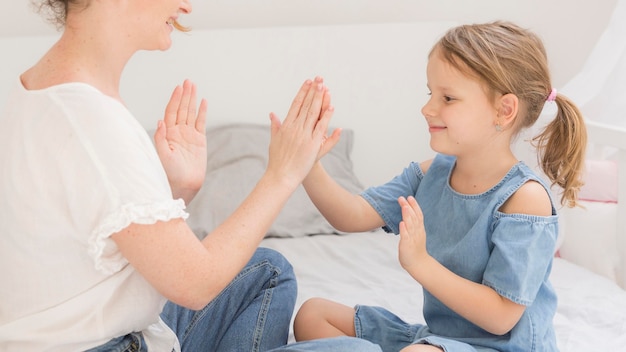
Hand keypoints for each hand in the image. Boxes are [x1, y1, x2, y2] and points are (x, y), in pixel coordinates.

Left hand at [154, 79, 207, 202]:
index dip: (175, 99)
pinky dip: (202, 112)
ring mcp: (189, 135)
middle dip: (184, 95)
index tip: (178, 88)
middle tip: (188, 82)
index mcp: (167, 133)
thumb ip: (160, 138)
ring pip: (190, 113)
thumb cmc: (170, 173)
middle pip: (181, 109)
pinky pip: (201, 122)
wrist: (184, 184)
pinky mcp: (200, 140)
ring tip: (194, 86)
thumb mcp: (162, 155)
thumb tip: (160, 121)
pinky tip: (203, 101)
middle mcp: (177, 131)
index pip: (171, 112)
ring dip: (192, 99)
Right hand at [266, 77, 334, 187]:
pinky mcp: (312, 144)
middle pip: (305, 105)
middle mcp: (294, 128)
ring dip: (319, 99)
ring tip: (324, 86)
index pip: (295, 104)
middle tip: (319, 78)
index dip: (302, 92)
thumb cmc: (277, 160)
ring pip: (313, 113)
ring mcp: (303, 135)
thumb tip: (272, 114)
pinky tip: (331, 106)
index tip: (307, 82)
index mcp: (286, 126)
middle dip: (312, 91)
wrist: (281, 176)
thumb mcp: (274, 140)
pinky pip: (321, 127)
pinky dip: (326, 116)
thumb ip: (275, 126)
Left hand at [398, 196, 429, 272]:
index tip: (410, 197)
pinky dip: (404, 229)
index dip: (414, 205)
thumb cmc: (415, 249)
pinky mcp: (407, 245)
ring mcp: (412, 238)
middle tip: (403, 197)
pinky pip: (406, 236)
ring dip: (408, 215)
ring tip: (404, 207)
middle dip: (409, 207)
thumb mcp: (415, 234)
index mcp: (419, 229)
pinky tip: (401, 223)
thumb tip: (407, 215)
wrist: (418, 264)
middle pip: (414, 217)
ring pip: (411, 225)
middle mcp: (417, 232)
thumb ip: (412, 225)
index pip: (418, 215)